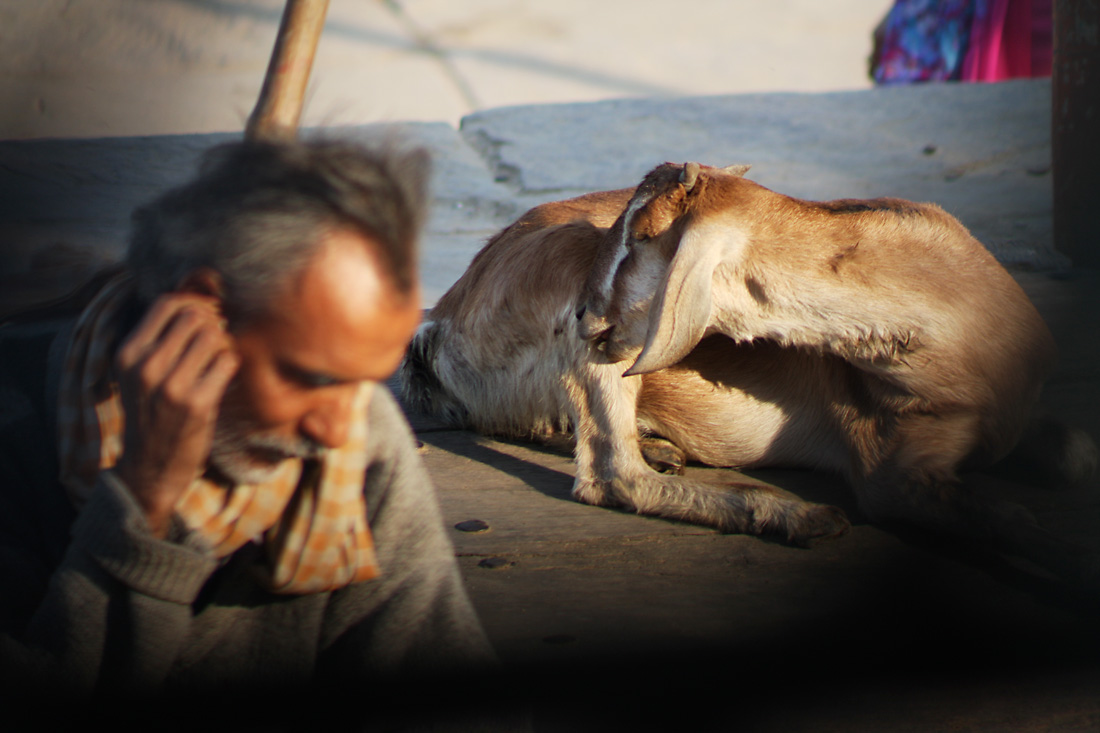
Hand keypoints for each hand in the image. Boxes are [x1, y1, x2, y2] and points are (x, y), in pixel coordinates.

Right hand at [112, 294, 238, 537]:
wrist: (150, 466)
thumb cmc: (152, 412)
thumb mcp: (139, 373)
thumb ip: (160, 340)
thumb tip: (201, 302)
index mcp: (128, 353)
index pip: (167, 303)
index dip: (195, 301)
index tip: (207, 314)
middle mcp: (145, 366)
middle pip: (194, 315)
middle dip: (213, 323)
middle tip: (218, 340)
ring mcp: (170, 385)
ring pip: (214, 336)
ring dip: (225, 344)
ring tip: (219, 360)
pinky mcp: (197, 404)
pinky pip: (228, 362)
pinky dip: (231, 364)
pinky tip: (223, 377)